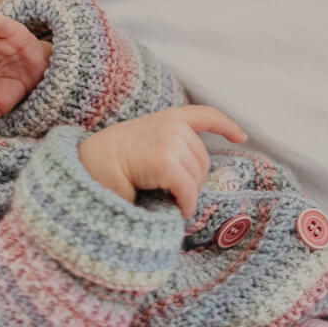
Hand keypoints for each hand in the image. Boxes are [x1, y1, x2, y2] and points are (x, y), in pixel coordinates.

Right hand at [79, 105, 246, 217]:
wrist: (86, 167)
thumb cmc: (110, 165)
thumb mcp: (142, 146)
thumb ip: (167, 148)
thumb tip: (193, 176)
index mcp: (164, 118)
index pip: (202, 115)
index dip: (225, 125)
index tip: (241, 136)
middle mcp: (170, 123)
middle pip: (203, 160)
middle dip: (193, 182)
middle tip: (168, 194)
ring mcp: (168, 139)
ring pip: (197, 178)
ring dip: (187, 196)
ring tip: (165, 200)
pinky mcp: (164, 160)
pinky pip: (188, 190)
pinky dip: (186, 204)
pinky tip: (177, 211)